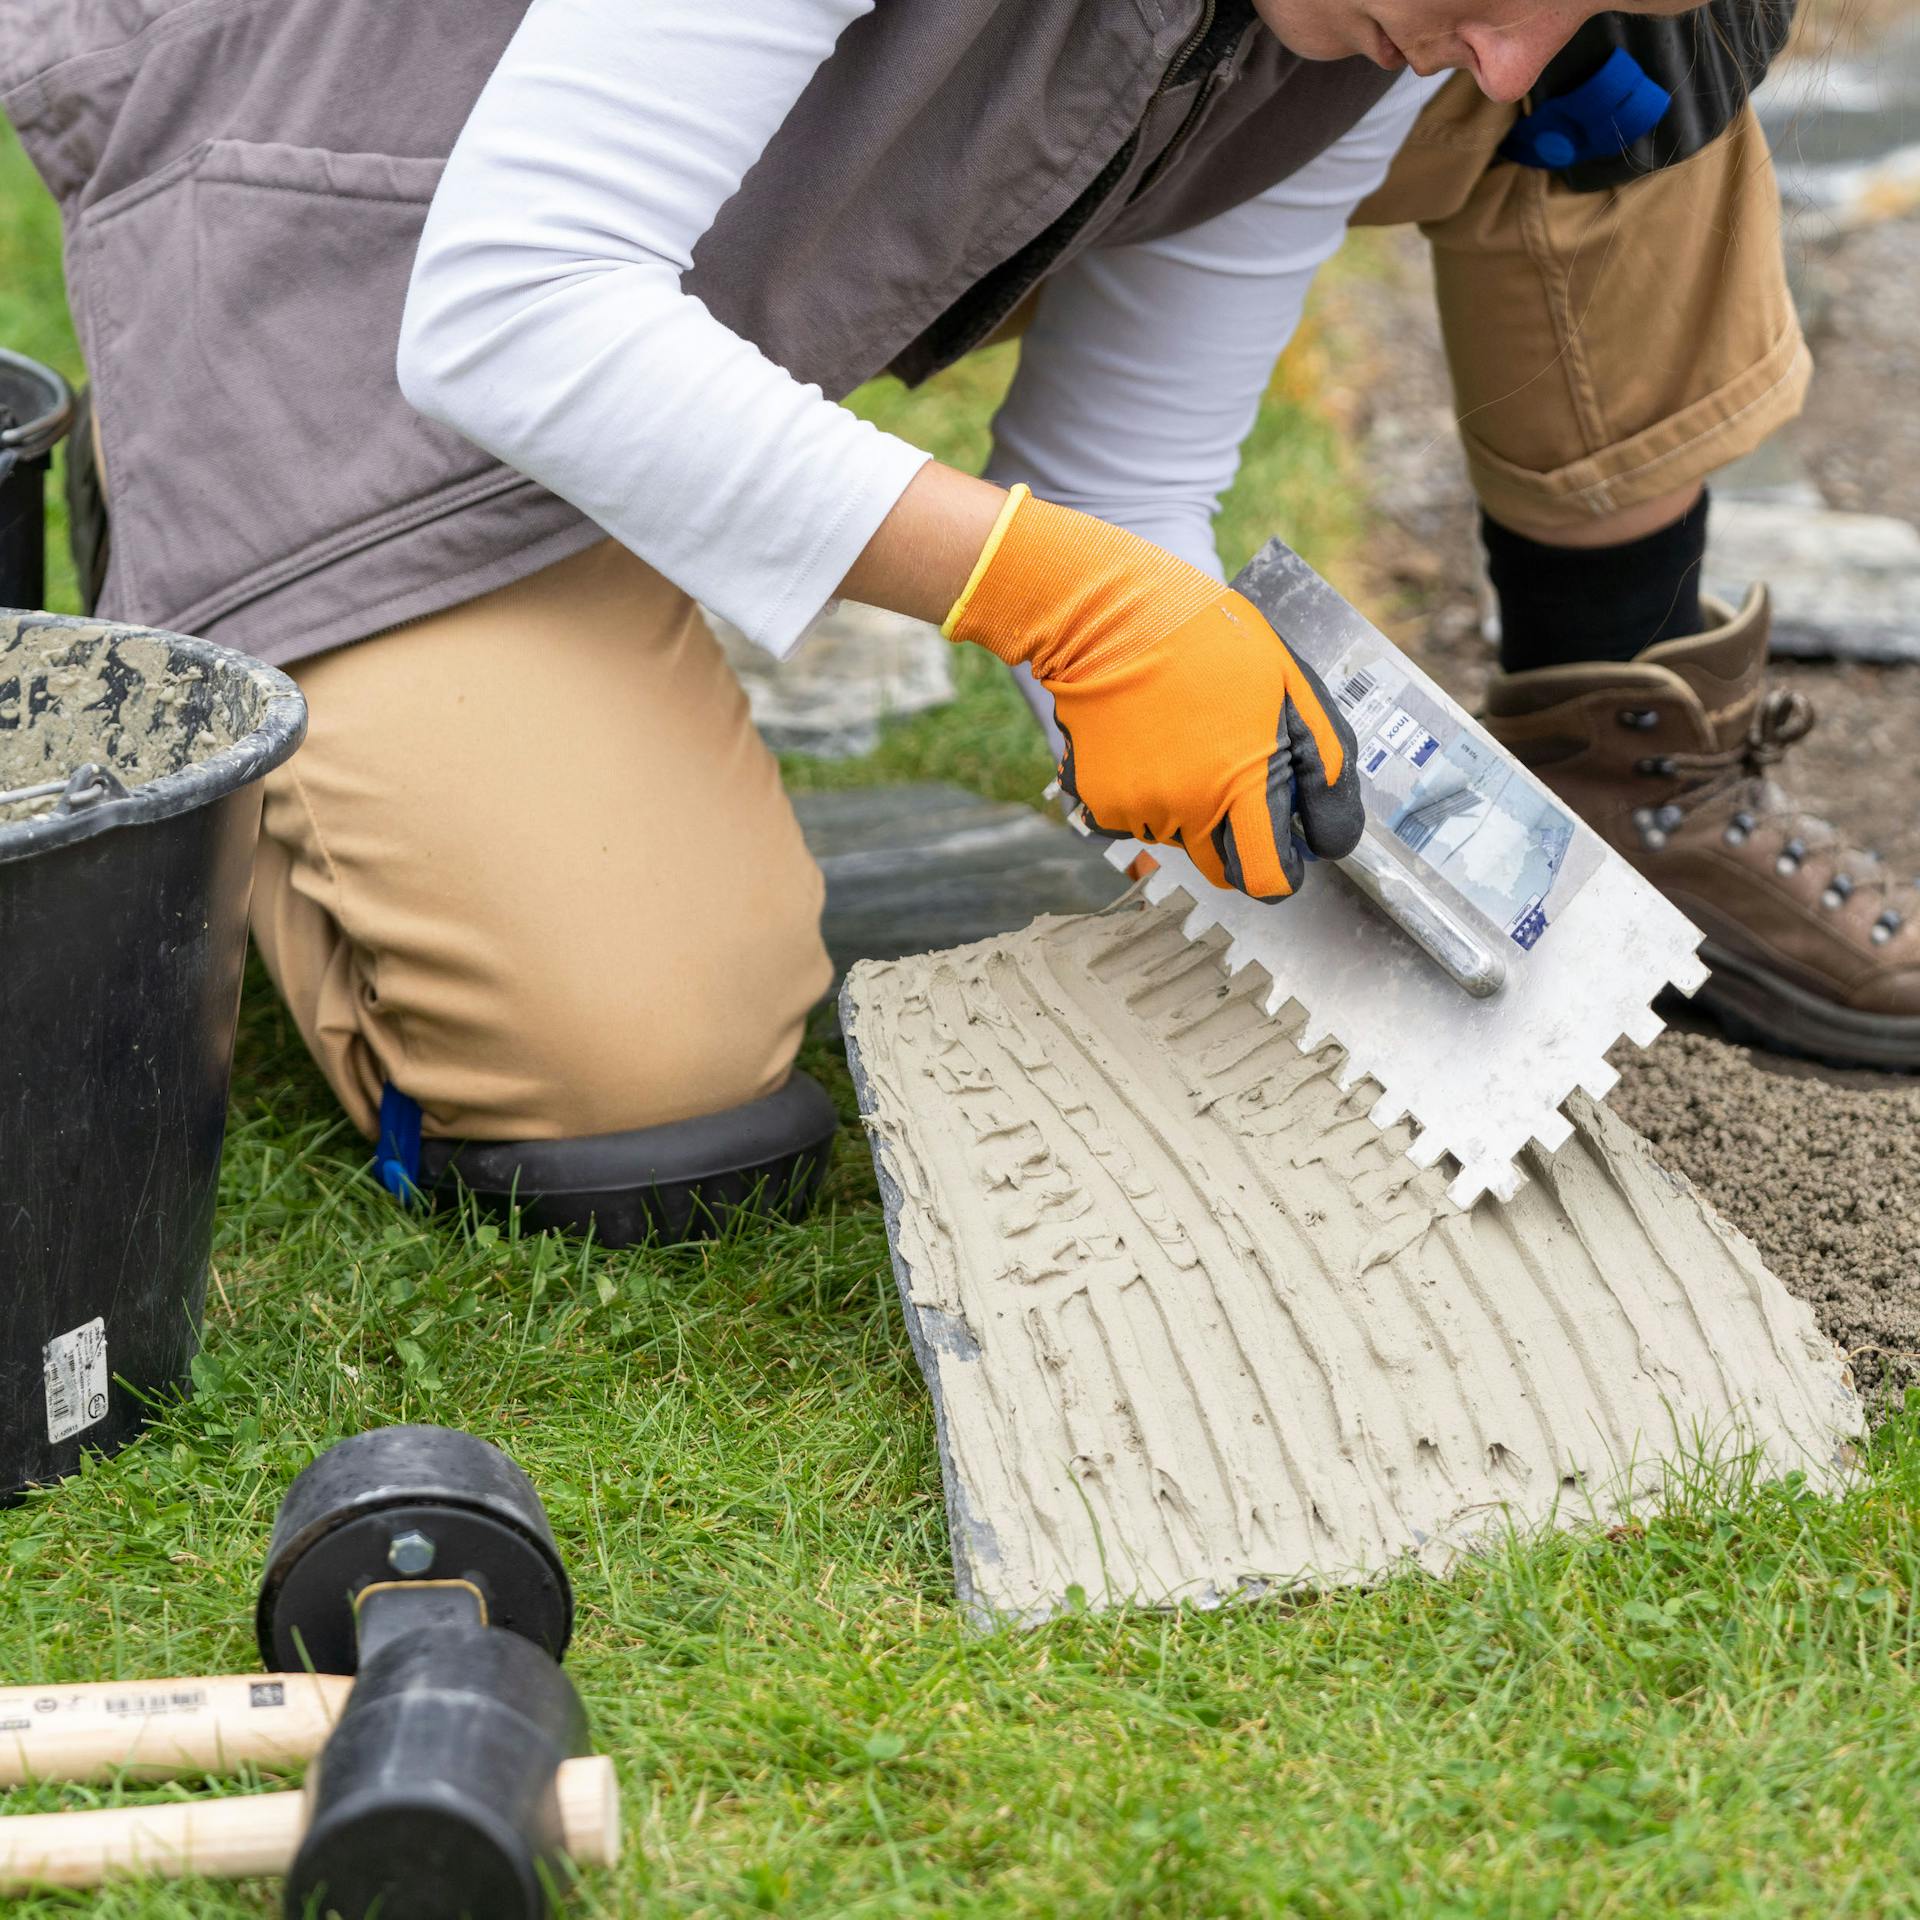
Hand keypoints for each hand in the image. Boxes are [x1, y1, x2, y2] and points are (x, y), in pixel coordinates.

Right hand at [943, 486, 1363, 898]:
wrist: (1109, 619)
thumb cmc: (1212, 644)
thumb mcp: (1293, 690)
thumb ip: (1324, 770)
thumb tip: (1330, 842)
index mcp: (1241, 787)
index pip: (1269, 880)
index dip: (1283, 869)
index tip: (1283, 845)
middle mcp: (1187, 812)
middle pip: (1222, 871)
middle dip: (1237, 840)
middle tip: (1234, 778)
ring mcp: (1137, 811)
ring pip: (1178, 841)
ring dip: (1189, 810)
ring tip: (1184, 740)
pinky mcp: (1096, 804)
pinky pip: (1134, 821)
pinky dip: (1145, 796)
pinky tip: (1148, 744)